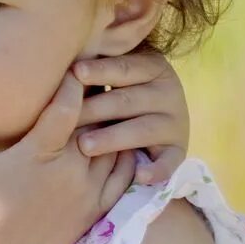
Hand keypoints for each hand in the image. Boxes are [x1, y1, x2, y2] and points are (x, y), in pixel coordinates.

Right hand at [0, 72, 136, 243]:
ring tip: (112, 108)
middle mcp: (67, 171)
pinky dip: (126, 156)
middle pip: (96, 122)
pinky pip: (123, 175)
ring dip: (113, 127)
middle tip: (101, 79)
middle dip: (98, 101)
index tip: (76, 67)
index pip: (67, 109)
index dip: (74, 85)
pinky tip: (122, 142)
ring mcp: (86, 191)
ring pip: (114, 146)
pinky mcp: (97, 208)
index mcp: (38, 155)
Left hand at [70, 52, 189, 183]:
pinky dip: (156, 170)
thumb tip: (66, 67)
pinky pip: (169, 162)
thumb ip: (97, 72)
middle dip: (96, 109)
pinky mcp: (178, 151)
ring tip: (85, 146)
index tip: (76, 72)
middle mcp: (169, 93)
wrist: (157, 123)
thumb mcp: (116, 79)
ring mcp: (175, 123)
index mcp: (153, 68)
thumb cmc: (121, 94)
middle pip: (128, 101)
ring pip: (142, 130)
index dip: (100, 70)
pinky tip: (139, 176)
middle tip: (68, 118)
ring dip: (114, 138)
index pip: (124, 69)